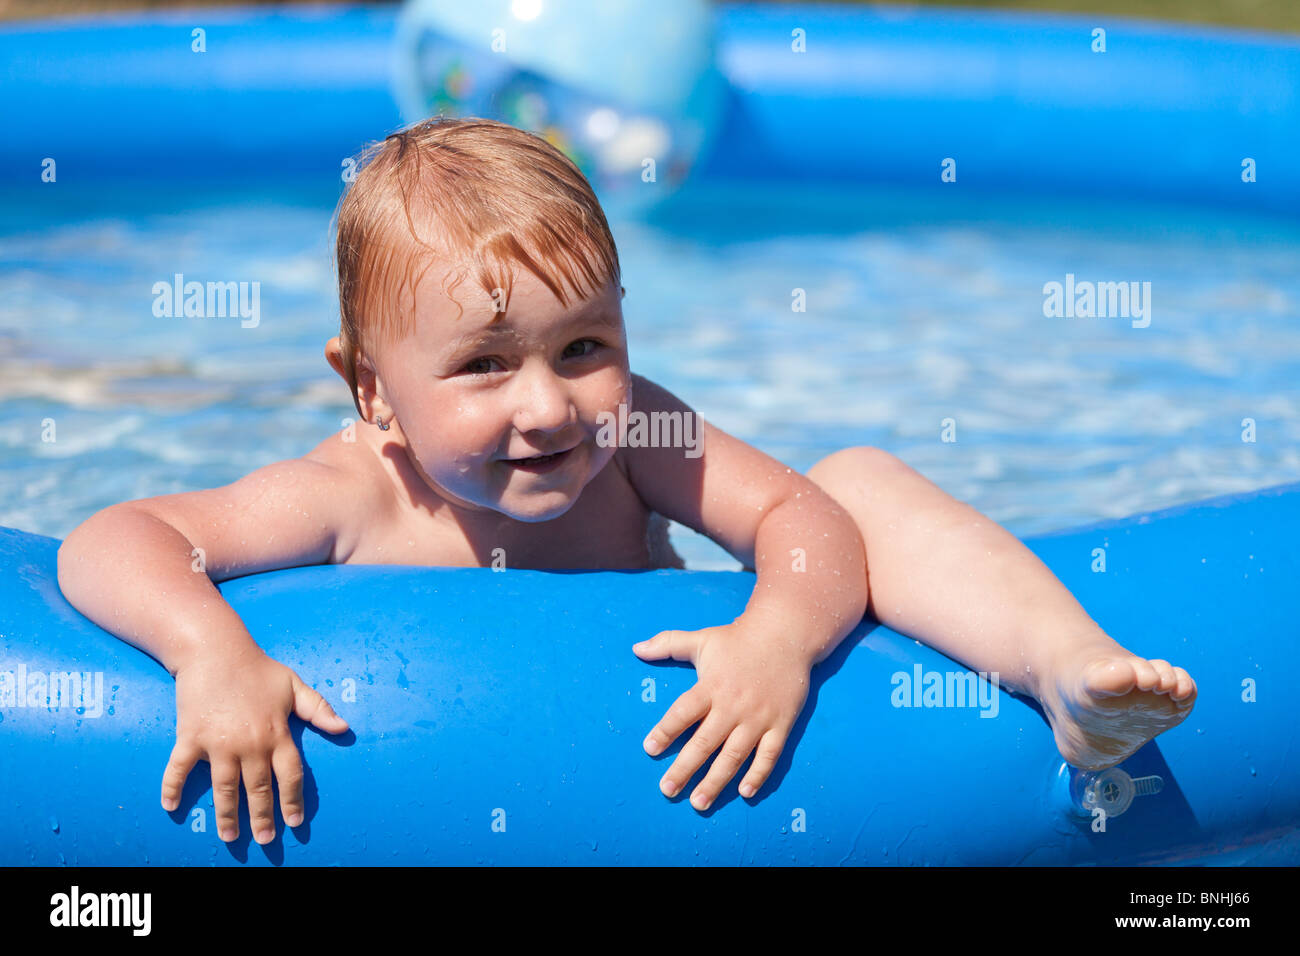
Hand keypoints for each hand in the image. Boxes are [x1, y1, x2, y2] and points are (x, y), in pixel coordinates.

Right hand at [161, 644, 348, 844]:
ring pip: (225, 789)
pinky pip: (179, 769)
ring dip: (227, 816)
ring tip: (230, 837)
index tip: (295, 822)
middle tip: (265, 840)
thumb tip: (345, 728)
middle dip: (263, 817)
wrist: (216, 650)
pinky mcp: (190, 738)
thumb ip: (319, 709)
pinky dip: (172, 789)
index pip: (290, 775)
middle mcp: (250, 743)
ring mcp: (219, 743)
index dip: (293, 800)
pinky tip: (171, 808)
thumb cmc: (258, 668)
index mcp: (277, 733)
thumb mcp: (295, 686)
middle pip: (258, 789)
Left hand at [633, 619, 812, 810]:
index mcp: (711, 686)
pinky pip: (769, 755)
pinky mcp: (780, 724)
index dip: (665, 731)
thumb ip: (668, 644)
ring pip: (734, 755)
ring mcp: (758, 718)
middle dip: (684, 769)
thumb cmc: (738, 639)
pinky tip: (745, 792)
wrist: (785, 634)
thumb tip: (636, 649)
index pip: (683, 712)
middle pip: (705, 742)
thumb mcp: (701, 639)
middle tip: (667, 790)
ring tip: (698, 802)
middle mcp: (733, 705)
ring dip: (716, 781)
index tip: (649, 749)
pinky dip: (758, 774)